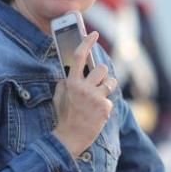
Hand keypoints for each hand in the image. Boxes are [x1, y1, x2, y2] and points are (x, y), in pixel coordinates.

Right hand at [51, 32, 117, 155]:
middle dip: (101, 75)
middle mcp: (84, 87)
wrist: (70, 138)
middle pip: (101, 68)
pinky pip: (110, 99)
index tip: (93, 33)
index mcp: (71, 82)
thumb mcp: (60, 96)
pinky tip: (97, 114)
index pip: (80, 56)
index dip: (87, 42)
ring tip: (98, 97)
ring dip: (107, 87)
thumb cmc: (64, 116)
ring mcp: (95, 97)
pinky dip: (105, 105)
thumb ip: (66, 81)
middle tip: (97, 83)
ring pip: (110, 82)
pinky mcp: (105, 107)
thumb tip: (72, 70)